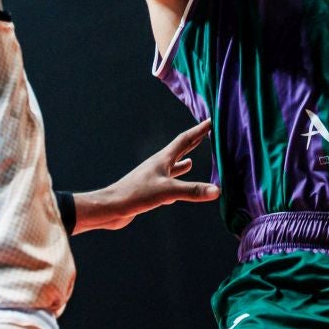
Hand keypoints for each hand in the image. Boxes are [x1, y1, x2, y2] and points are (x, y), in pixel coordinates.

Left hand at [76, 120, 220, 231]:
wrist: (111, 207)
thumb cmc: (136, 194)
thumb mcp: (168, 191)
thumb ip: (192, 190)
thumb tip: (217, 191)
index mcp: (163, 159)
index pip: (185, 140)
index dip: (199, 130)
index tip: (210, 120)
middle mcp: (158, 165)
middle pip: (179, 149)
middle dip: (193, 142)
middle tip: (205, 134)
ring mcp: (153, 177)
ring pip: (172, 167)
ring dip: (182, 162)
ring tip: (192, 160)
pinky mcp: (149, 190)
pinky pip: (167, 182)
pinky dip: (175, 181)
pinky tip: (177, 186)